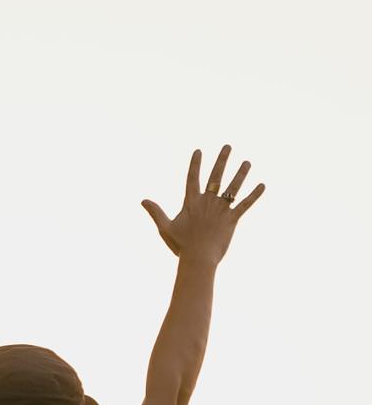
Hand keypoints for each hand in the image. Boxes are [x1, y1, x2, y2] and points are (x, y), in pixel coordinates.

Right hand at [142, 146, 264, 265]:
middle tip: (228, 146)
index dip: (195, 164)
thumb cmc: (181, 245)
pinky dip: (254, 195)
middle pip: (216, 176)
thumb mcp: (165, 228)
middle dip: (222, 160)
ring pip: (233, 188)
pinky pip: (245, 204)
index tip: (199, 151)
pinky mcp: (232, 220)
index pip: (192, 177)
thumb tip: (143, 200)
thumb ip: (156, 212)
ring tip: (247, 162)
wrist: (198, 258)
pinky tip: (262, 185)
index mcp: (191, 202)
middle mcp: (207, 202)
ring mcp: (221, 209)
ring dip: (241, 174)